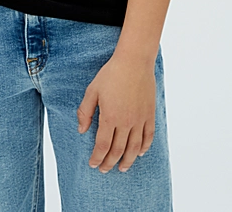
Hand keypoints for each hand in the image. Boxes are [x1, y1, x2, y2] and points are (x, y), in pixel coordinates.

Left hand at [76, 54, 155, 172]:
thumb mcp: (92, 90)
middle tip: (104, 169)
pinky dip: (144, 148)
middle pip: (118, 150)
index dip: (97, 158)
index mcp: (110, 117)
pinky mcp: (150, 114)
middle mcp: (126, 122)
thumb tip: (82, 130)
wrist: (134, 62)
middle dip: (110, 162)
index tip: (93, 164)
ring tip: (122, 168)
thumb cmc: (111, 73)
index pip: (102, 145)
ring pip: (134, 148)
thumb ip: (85, 111)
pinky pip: (148, 136)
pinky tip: (139, 153)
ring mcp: (140, 119)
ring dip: (128, 161)